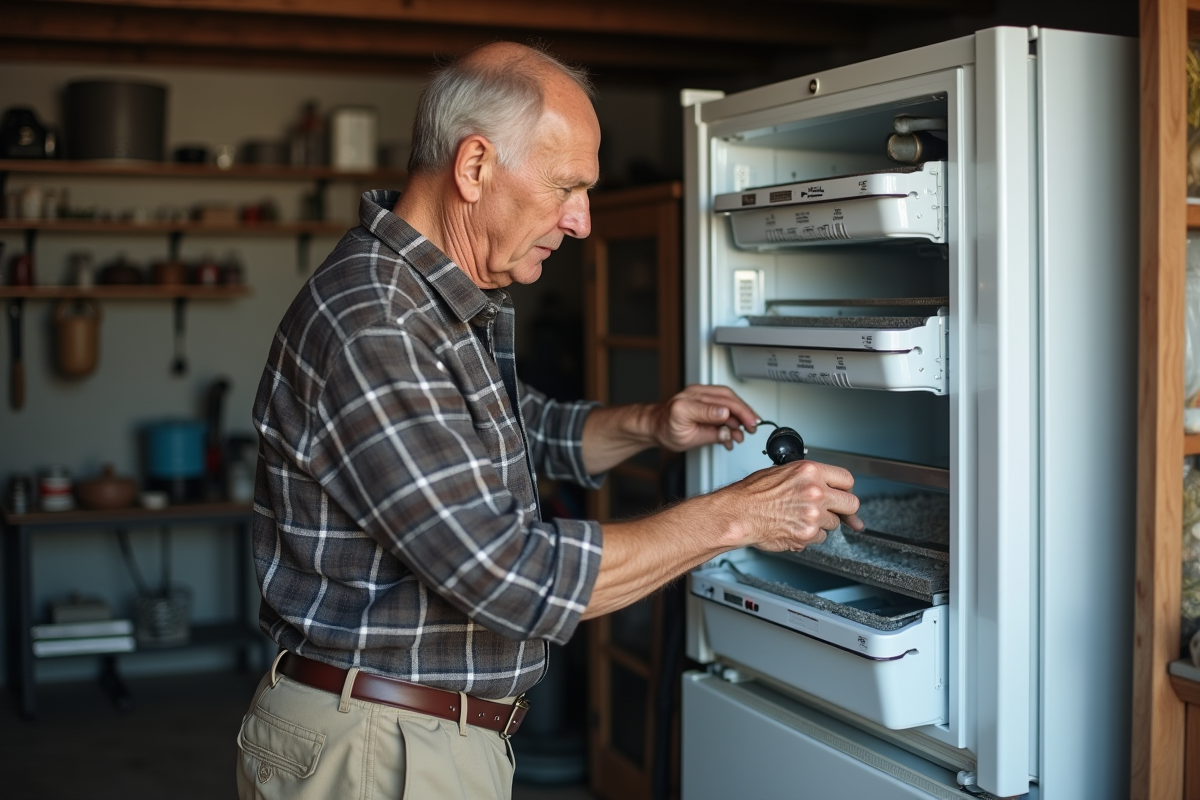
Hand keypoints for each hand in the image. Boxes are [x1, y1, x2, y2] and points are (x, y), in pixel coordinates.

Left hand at [648, 384, 759, 451]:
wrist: (654, 425)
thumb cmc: (666, 431)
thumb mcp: (688, 437)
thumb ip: (710, 432)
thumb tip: (729, 427)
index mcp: (688, 404)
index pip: (721, 405)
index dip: (740, 414)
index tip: (750, 424)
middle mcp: (695, 394)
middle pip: (728, 399)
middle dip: (745, 413)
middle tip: (753, 426)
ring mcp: (699, 394)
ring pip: (727, 400)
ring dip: (739, 416)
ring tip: (743, 432)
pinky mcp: (702, 397)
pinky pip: (721, 403)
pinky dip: (731, 416)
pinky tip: (733, 431)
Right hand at [723, 460, 862, 552]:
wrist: (738, 514)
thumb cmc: (752, 493)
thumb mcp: (783, 472)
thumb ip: (809, 479)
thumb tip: (828, 489)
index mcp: (810, 471)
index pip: (846, 479)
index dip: (844, 489)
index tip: (843, 494)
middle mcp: (815, 491)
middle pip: (851, 504)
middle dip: (843, 510)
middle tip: (835, 511)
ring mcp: (814, 514)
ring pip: (833, 523)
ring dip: (821, 523)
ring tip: (798, 516)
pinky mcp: (808, 534)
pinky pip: (820, 538)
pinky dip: (810, 536)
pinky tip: (794, 527)